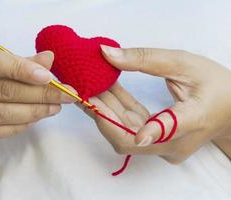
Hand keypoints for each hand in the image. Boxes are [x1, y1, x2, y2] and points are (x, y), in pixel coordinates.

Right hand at [0, 41, 74, 149]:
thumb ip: (18, 62)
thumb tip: (49, 59)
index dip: (21, 69)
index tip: (49, 77)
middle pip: (2, 90)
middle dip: (40, 94)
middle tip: (65, 96)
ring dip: (34, 112)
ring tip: (54, 108)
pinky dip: (18, 126)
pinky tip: (34, 120)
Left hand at [82, 45, 230, 163]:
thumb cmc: (215, 84)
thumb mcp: (184, 63)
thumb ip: (144, 59)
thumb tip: (106, 54)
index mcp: (194, 120)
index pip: (168, 128)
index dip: (144, 128)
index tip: (117, 121)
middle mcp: (177, 143)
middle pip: (130, 136)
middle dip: (101, 113)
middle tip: (80, 91)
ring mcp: (166, 148)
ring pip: (126, 134)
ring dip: (106, 110)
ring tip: (89, 88)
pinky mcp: (159, 145)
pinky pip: (132, 129)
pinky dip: (118, 112)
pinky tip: (106, 93)